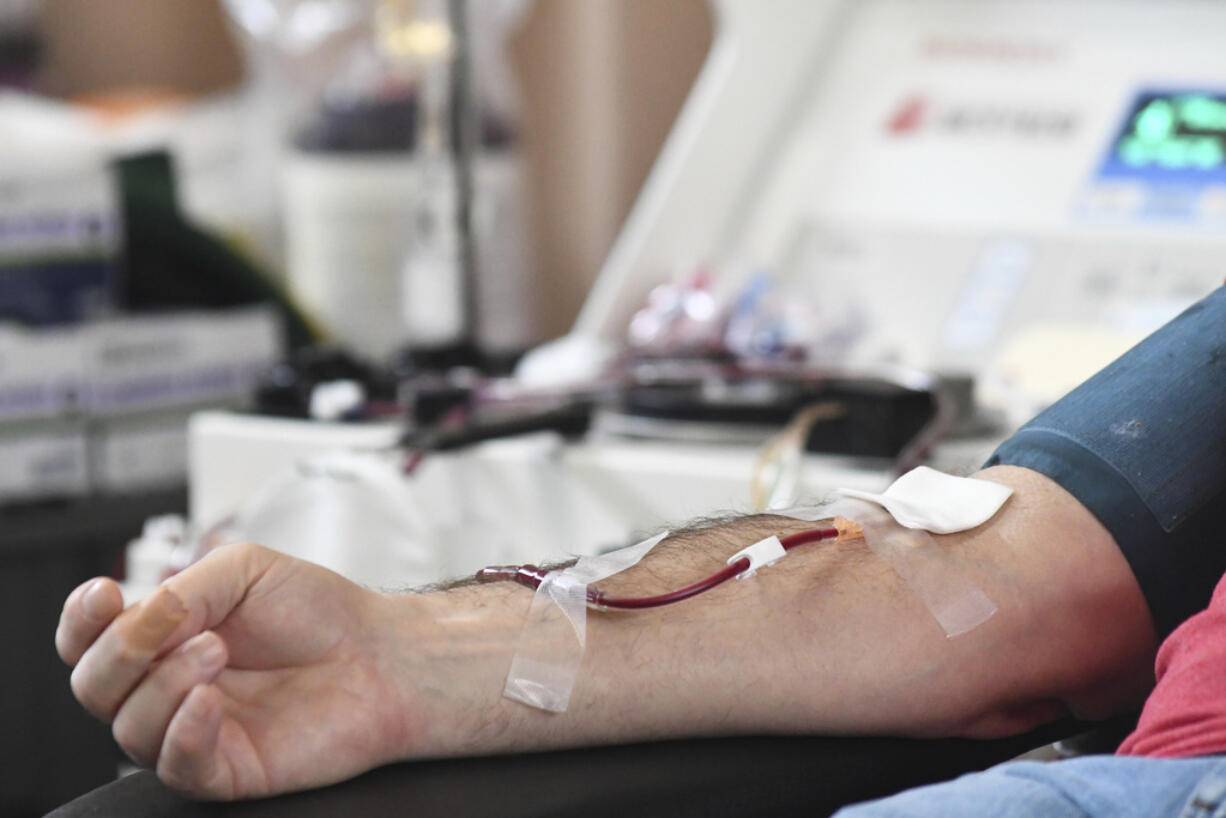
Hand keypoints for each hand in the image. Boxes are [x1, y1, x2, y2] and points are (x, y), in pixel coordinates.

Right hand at [55, 543, 415, 798]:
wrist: (380, 653)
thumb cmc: (319, 611)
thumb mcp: (244, 570)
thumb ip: (184, 587)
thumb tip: (142, 616)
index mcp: (166, 637)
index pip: (89, 641)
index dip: (81, 622)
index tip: (104, 595)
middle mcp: (170, 687)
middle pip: (94, 686)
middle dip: (124, 649)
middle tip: (181, 623)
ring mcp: (194, 730)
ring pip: (129, 727)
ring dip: (164, 683)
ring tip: (218, 650)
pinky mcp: (226, 769)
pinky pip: (176, 766)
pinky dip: (183, 730)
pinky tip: (210, 700)